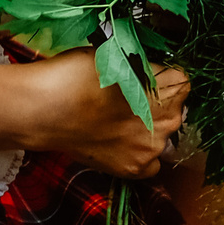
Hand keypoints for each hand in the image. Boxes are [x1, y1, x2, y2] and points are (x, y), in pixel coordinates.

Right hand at [0, 49, 189, 177]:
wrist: (41, 109)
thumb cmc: (72, 75)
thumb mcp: (113, 57)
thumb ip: (141, 67)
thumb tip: (151, 72)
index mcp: (168, 87)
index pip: (181, 81)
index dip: (160, 77)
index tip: (139, 78)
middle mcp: (169, 120)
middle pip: (175, 110)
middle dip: (155, 105)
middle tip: (123, 102)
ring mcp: (153, 147)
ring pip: (162, 136)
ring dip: (146, 130)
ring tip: (114, 124)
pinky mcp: (136, 168)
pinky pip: (151, 162)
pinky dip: (138, 154)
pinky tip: (116, 144)